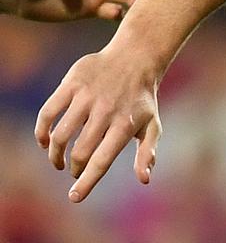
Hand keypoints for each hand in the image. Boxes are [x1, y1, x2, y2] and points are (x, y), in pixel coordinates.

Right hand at [35, 46, 162, 201]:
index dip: (86, 182)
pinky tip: (45, 141)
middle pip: (80, 152)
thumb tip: (144, 179)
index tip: (74, 197)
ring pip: (61, 135)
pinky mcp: (72, 83)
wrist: (135, 59)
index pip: (102, 160)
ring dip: (55, 154)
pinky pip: (48, 113)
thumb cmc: (142, 100)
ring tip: (59, 160)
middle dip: (74, 168)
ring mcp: (88, 96)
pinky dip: (42, 132)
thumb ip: (146, 153)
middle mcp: (106, 111)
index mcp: (126, 125)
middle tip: (74, 171)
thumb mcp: (151, 125)